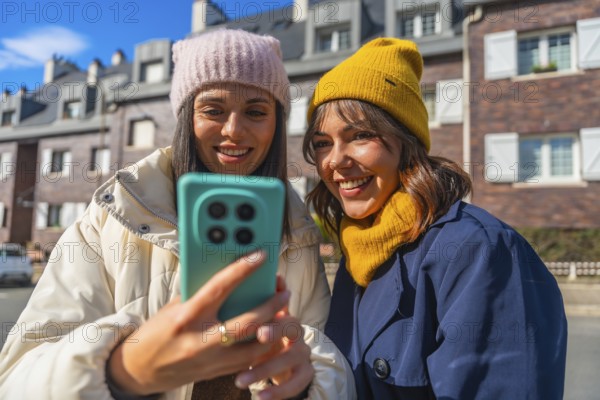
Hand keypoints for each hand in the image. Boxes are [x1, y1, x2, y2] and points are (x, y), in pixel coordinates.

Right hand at [107, 250, 289, 394]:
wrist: (138, 370)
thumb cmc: (155, 333)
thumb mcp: (172, 308)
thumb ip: (198, 294)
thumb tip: (225, 275)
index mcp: (186, 316)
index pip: (219, 288)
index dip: (242, 270)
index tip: (260, 257)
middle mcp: (199, 340)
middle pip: (246, 323)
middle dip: (271, 306)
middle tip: (284, 293)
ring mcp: (208, 361)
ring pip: (253, 348)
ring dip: (273, 330)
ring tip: (283, 314)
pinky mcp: (214, 374)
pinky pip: (246, 362)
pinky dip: (262, 347)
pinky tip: (271, 335)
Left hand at [234, 279, 314, 399]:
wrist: (280, 364)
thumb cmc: (261, 339)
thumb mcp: (256, 322)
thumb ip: (252, 305)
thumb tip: (254, 279)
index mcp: (282, 314)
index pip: (282, 302)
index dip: (276, 300)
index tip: (257, 300)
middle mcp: (296, 330)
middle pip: (292, 325)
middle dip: (276, 329)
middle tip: (258, 335)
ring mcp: (303, 351)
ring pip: (292, 356)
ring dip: (266, 368)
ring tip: (241, 380)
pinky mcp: (305, 372)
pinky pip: (297, 382)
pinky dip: (279, 390)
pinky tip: (260, 396)